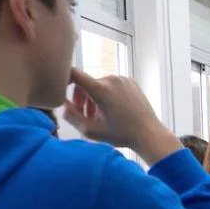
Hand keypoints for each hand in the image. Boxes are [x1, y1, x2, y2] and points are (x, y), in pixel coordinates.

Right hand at [63, 69, 180, 164]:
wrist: (149, 133)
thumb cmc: (121, 134)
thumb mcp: (90, 130)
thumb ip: (70, 115)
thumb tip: (60, 102)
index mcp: (101, 89)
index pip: (74, 73)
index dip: (63, 78)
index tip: (60, 87)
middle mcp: (111, 79)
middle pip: (85, 83)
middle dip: (81, 98)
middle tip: (85, 116)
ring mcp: (122, 78)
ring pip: (98, 84)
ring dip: (94, 97)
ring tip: (99, 116)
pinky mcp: (130, 81)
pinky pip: (111, 84)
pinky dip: (107, 94)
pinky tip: (112, 110)